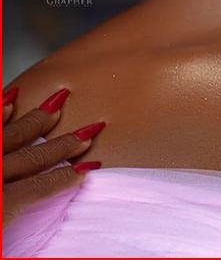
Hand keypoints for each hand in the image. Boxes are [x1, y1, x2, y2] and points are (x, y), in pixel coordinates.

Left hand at [2, 87, 104, 227]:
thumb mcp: (5, 248)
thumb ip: (25, 241)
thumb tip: (49, 239)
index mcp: (4, 204)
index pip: (43, 187)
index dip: (68, 177)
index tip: (90, 165)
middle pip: (35, 156)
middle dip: (65, 143)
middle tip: (89, 128)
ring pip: (12, 133)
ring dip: (38, 118)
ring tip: (59, 101)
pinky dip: (1, 110)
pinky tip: (12, 98)